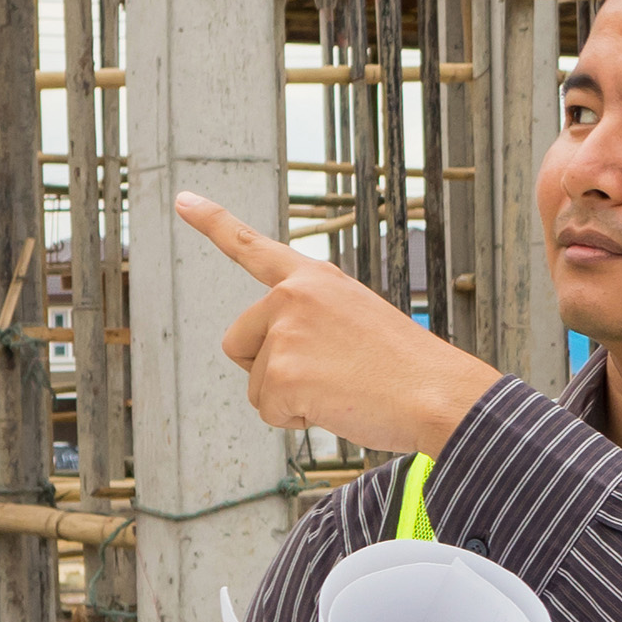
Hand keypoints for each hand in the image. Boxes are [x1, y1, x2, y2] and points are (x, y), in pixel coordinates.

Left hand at [179, 194, 501, 455]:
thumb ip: (310, 322)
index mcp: (315, 279)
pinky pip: (268, 412)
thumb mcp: (357, 321)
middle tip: (328, 374)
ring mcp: (285, 333)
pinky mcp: (282, 373)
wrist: (437, 393)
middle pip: (239, 344)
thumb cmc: (406, 367)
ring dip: (290, 398)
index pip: (254, 248)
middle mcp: (293, 297)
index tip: (183, 201)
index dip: (213, 223)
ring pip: (256, 384)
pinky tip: (338, 404)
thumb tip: (278, 360)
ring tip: (343, 388)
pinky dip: (298, 420)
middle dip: (269, 369)